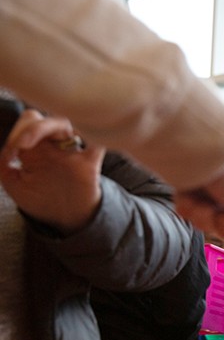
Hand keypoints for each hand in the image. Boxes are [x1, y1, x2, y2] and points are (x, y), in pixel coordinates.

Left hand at [0, 109, 103, 233]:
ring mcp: (73, 153)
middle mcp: (55, 146)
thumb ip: (3, 165)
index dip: (18, 130)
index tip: (11, 151)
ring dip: (50, 127)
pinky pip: (99, 144)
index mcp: (37, 147)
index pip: (29, 122)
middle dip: (32, 127)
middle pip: (47, 119)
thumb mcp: (13, 184)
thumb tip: (8, 149)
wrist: (65, 220)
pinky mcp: (90, 165)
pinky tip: (81, 136)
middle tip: (21, 145)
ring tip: (31, 144)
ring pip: (68, 125)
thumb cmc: (41, 200)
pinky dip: (95, 136)